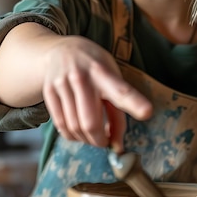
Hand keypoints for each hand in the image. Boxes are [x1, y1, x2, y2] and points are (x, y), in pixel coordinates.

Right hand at [42, 36, 152, 150]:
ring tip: (93, 136)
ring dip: (87, 140)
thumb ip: (117, 110)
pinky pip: (61, 126)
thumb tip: (117, 146)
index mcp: (102, 71)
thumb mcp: (112, 77)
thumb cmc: (93, 66)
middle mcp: (80, 77)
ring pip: (74, 128)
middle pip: (90, 122)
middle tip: (106, 141)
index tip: (147, 112)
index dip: (134, 102)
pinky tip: (79, 132)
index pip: (120, 90)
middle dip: (100, 140)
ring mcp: (61, 84)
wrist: (59, 50)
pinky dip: (73, 136)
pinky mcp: (48, 92)